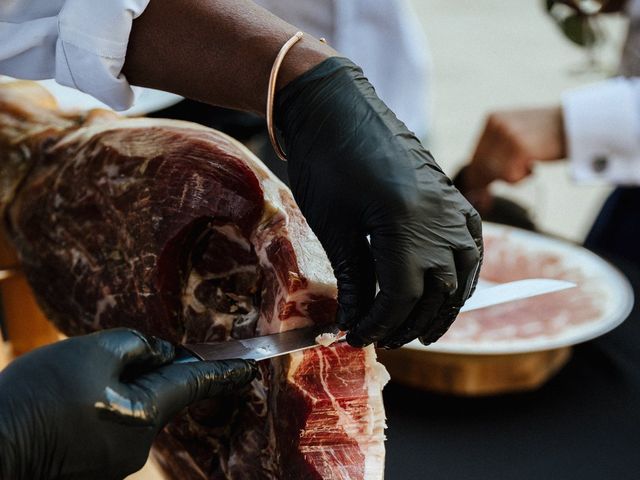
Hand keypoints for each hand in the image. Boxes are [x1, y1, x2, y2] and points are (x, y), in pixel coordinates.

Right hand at [0, 328, 255, 479]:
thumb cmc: (40, 395)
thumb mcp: (93, 352)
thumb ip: (137, 347)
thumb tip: (162, 355)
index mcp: (147, 413)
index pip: (196, 385)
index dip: (224, 373)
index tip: (249, 368)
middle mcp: (139, 444)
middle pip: (156, 394)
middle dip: (139, 372)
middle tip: (96, 363)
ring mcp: (115, 462)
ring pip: (129, 409)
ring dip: (112, 390)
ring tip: (68, 387)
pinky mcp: (94, 468)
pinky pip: (109, 425)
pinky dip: (97, 408)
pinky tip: (65, 405)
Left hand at [276, 57, 482, 348]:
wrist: (335, 107)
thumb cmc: (324, 162)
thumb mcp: (334, 226)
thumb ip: (354, 279)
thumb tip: (358, 321)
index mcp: (404, 224)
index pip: (402, 297)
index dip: (379, 325)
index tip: (357, 337)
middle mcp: (440, 217)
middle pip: (437, 292)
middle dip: (409, 323)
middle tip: (384, 338)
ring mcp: (452, 205)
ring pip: (462, 275)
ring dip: (442, 307)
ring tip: (420, 329)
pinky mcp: (452, 196)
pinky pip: (471, 246)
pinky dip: (461, 276)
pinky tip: (448, 289)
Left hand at [467, 107, 565, 190]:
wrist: (578, 123)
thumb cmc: (549, 134)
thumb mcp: (517, 133)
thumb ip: (496, 150)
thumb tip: (476, 181)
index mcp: (493, 119)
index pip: (475, 155)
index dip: (477, 176)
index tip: (479, 189)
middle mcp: (497, 124)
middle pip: (481, 166)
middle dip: (487, 182)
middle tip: (489, 195)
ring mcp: (508, 135)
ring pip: (495, 173)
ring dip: (511, 177)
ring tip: (528, 166)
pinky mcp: (520, 147)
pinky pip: (510, 177)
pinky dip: (521, 178)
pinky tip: (533, 167)